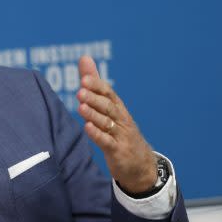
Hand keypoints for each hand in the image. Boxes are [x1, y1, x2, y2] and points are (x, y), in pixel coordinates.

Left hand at [76, 56, 156, 193]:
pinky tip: (87, 128)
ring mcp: (120, 135)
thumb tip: (84, 57)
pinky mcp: (117, 151)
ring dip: (94, 115)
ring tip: (81, 107)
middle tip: (80, 91)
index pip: (108, 93)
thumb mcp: (108, 107)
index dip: (97, 86)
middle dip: (94, 98)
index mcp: (118, 107)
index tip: (84, 79)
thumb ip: (94, 84)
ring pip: (107, 123)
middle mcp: (121, 119)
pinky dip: (98, 135)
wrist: (140, 164)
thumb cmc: (119, 130)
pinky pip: (107, 142)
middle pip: (108, 106)